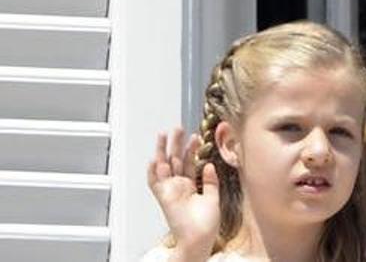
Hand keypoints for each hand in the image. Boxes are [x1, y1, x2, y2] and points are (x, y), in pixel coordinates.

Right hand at [146, 128, 219, 257]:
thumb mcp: (212, 197)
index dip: (191, 149)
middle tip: (178, 128)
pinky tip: (153, 159)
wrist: (200, 238)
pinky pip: (154, 183)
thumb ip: (210, 181)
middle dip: (176, 144)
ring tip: (165, 134)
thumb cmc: (206, 224)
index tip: (196, 136)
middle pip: (175, 161)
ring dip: (163, 151)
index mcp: (189, 187)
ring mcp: (170, 191)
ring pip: (164, 166)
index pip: (188, 163)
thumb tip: (210, 165)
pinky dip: (152, 171)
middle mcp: (178, 187)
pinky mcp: (164, 197)